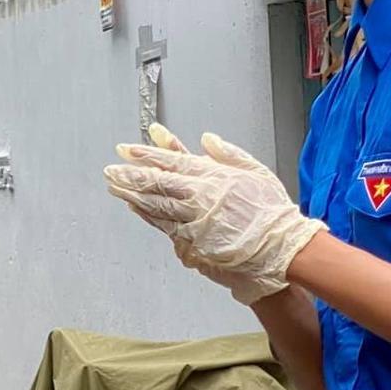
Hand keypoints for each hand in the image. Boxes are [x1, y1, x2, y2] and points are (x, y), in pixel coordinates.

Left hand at [104, 128, 325, 300]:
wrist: (279, 249)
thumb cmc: (272, 214)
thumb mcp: (257, 172)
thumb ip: (229, 154)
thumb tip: (206, 139)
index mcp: (215, 176)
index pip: (174, 160)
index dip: (149, 153)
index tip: (130, 148)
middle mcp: (200, 196)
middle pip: (158, 181)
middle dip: (131, 173)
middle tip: (111, 167)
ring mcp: (193, 220)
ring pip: (155, 203)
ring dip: (131, 193)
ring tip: (113, 185)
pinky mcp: (191, 241)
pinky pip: (163, 225)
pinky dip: (146, 214)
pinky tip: (133, 206)